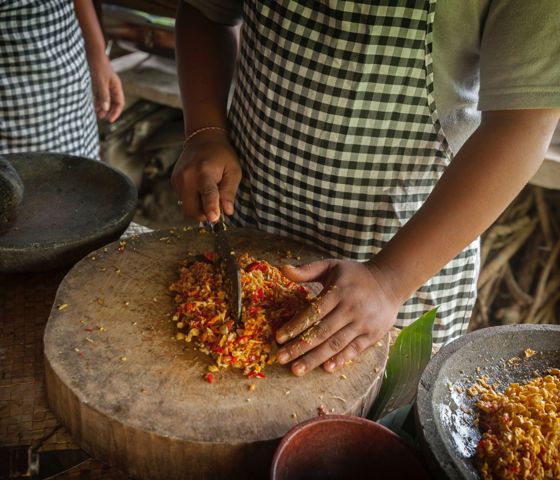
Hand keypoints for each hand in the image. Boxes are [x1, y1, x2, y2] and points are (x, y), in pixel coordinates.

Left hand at [88, 56, 123, 122]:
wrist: (91, 52)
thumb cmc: (98, 66)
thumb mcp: (100, 82)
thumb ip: (104, 95)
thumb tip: (105, 109)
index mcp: (116, 87)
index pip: (119, 103)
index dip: (116, 112)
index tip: (110, 120)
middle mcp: (112, 87)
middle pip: (113, 103)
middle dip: (109, 111)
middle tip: (102, 118)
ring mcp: (105, 85)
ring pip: (105, 100)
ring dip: (102, 107)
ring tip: (96, 113)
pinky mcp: (98, 83)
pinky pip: (99, 95)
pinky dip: (97, 101)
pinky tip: (93, 105)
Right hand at [171, 130, 241, 222]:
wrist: (202, 139)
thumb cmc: (222, 156)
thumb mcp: (233, 170)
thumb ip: (230, 191)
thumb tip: (228, 211)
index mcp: (204, 171)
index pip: (207, 193)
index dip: (210, 208)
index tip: (214, 218)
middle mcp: (187, 176)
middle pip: (191, 208)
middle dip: (204, 215)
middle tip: (216, 209)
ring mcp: (177, 179)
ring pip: (186, 207)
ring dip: (199, 208)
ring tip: (209, 193)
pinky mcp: (173, 181)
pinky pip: (183, 200)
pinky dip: (193, 200)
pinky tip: (200, 188)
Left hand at [275, 259, 399, 375]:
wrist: (391, 282)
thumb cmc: (355, 275)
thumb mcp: (332, 266)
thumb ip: (307, 270)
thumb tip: (282, 269)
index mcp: (339, 291)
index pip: (313, 312)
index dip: (295, 326)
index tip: (278, 337)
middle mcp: (350, 308)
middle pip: (321, 332)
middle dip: (299, 347)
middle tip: (281, 358)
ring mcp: (362, 323)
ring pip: (335, 344)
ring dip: (315, 358)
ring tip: (297, 370)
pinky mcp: (372, 334)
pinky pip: (354, 350)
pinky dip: (340, 360)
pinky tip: (326, 368)